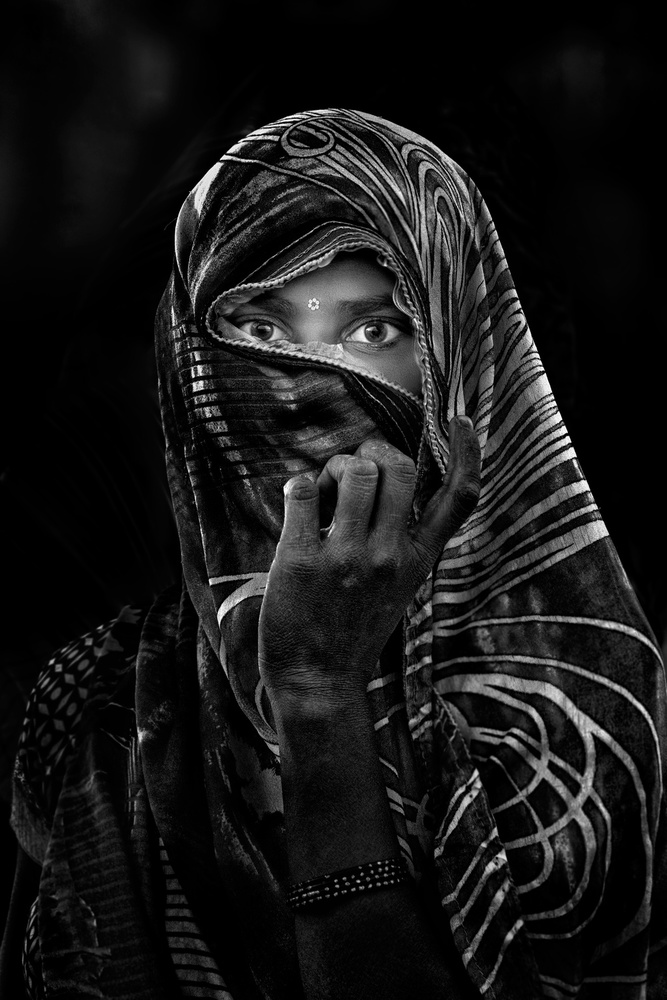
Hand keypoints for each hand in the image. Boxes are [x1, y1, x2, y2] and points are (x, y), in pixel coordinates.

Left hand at [258, 416, 480, 712]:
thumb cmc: (354, 630)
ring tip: (323, 493)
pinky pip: (302, 490)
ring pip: (354, 471)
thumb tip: (380, 479)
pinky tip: (298, 508)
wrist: (318, 682)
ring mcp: (347, 558)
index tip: (463, 420)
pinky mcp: (301, 560)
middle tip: (355, 467)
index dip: (467, 453)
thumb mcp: (398, 587)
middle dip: (372, 451)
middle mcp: (390, 555)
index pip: (459, 499)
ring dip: (334, 468)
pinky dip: (298, 486)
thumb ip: (401, 539)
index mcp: (419, 560)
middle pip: (399, 466)